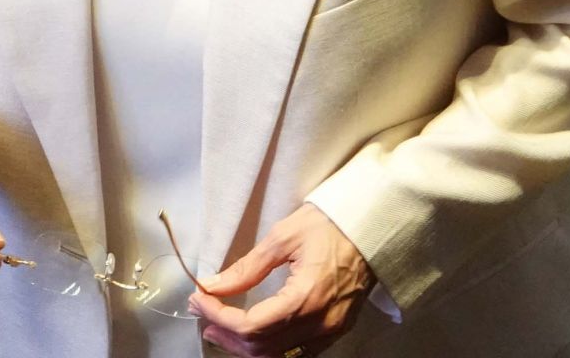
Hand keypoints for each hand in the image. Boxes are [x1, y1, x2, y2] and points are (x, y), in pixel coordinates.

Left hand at [187, 203, 373, 356]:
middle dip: (226, 333)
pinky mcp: (336, 330)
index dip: (218, 316)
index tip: (198, 299)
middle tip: (203, 312)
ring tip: (220, 326)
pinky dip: (269, 347)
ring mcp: (330, 331)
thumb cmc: (329, 226)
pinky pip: (297, 352)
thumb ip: (246, 267)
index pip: (251, 325)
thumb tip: (212, 284)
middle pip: (262, 347)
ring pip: (278, 355)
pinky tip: (253, 333)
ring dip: (245, 346)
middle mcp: (321, 323)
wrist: (370, 230)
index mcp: (306, 297)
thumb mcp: (283, 237)